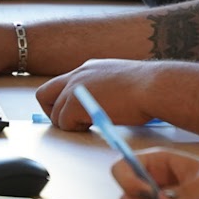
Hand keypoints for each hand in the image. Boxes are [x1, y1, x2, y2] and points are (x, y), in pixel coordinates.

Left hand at [36, 58, 164, 129]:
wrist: (154, 86)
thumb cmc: (147, 87)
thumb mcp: (119, 81)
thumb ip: (103, 89)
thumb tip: (101, 104)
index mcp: (88, 69)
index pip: (61, 84)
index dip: (63, 101)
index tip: (75, 113)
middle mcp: (77, 75)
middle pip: (44, 95)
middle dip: (54, 112)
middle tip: (73, 123)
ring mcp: (74, 89)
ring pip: (55, 114)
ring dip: (70, 124)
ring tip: (93, 124)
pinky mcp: (75, 104)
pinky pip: (64, 123)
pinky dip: (77, 129)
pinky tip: (96, 125)